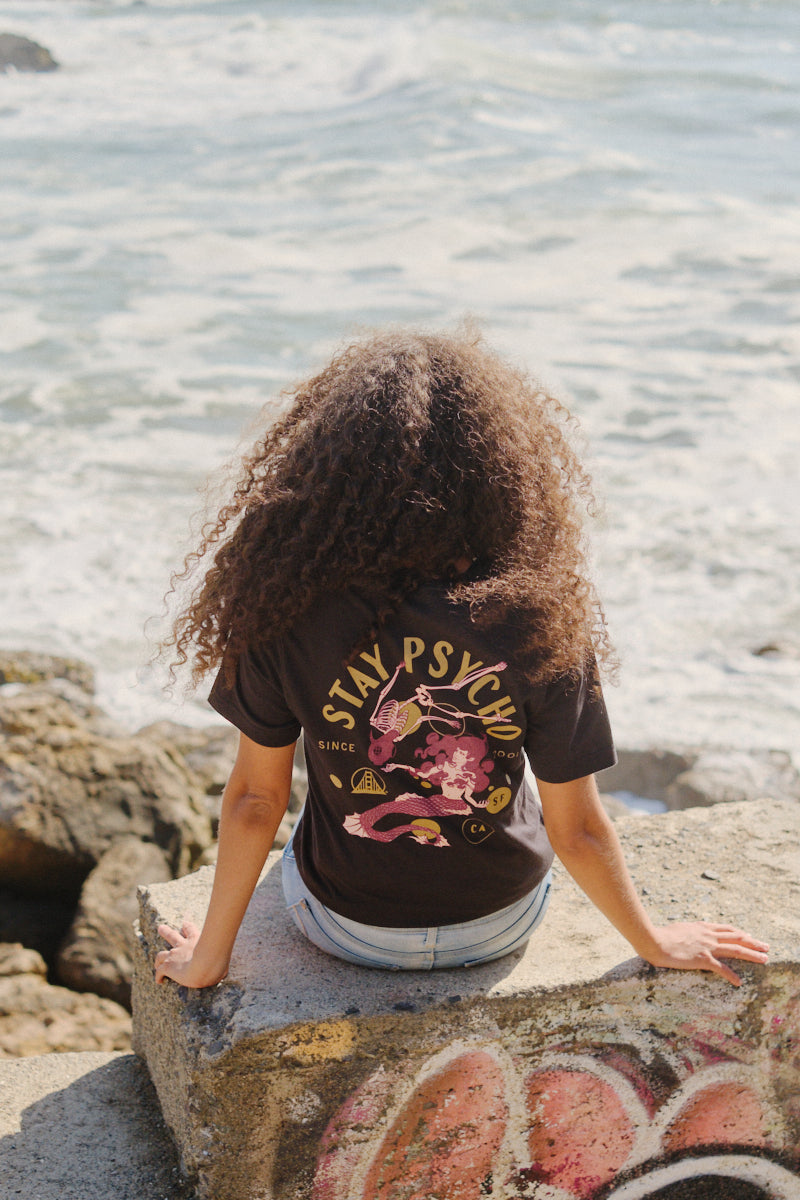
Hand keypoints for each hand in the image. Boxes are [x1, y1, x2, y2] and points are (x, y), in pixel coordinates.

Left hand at [154, 919, 227, 988]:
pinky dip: (158, 976)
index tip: (184, 924)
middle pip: (172, 935)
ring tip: (156, 962)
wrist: (204, 965)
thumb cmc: (216, 961)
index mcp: (197, 940)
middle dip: (166, 932)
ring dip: (158, 958)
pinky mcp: (168, 966)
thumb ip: (221, 962)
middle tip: (161, 928)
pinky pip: (159, 971)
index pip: (190, 930)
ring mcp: (174, 955)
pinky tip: (159, 981)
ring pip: (161, 954)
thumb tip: (224, 971)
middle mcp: (183, 946)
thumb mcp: (221, 957)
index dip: (187, 927)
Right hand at [643, 922, 768, 986]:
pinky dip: (731, 975)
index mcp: (701, 927)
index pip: (726, 929)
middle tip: (766, 946)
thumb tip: (686, 934)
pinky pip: (721, 968)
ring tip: (765, 958)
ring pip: (735, 949)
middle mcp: (707, 935)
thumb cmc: (660, 935)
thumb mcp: (677, 929)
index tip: (749, 935)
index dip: (739, 932)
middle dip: (753, 941)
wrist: (653, 940)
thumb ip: (687, 932)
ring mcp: (706, 946)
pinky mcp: (702, 959)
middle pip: (736, 937)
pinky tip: (739, 982)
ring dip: (752, 954)